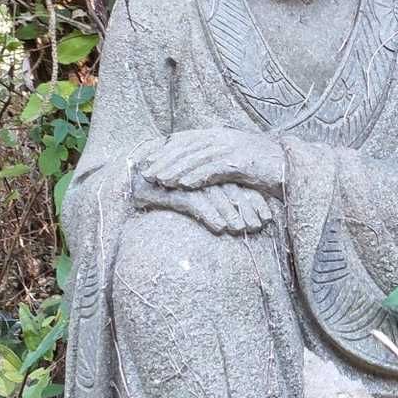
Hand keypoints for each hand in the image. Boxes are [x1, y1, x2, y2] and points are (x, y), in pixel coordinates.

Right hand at [135, 180, 273, 234]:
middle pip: (231, 187)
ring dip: (231, 213)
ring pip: (216, 194)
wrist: (129, 182)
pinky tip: (220, 229)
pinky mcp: (172, 187)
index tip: (267, 219)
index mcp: (208, 167)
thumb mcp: (192, 195)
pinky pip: (195, 201)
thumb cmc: (164, 191)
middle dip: (247, 208)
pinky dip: (209, 214)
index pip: (238, 183)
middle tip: (259, 226)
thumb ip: (212, 201)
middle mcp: (200, 169)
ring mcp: (186, 176)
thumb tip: (235, 221)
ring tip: (241, 229)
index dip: (254, 200)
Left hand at [142, 129, 284, 197]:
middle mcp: (223, 136)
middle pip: (185, 145)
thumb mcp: (233, 166)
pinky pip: (214, 167)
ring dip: (175, 168)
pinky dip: (197, 175)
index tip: (144, 160)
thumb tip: (187, 177)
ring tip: (158, 180)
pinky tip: (183, 185)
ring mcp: (233, 146)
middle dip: (163, 158)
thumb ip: (211, 167)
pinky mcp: (242, 160)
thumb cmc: (263, 171)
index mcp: (218, 135)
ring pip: (196, 155)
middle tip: (144, 172)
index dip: (162, 149)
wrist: (296, 171)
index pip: (182, 139)